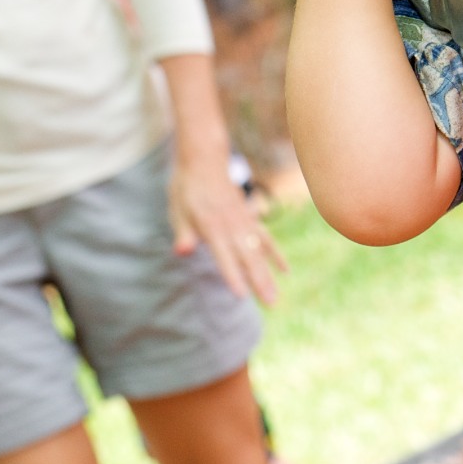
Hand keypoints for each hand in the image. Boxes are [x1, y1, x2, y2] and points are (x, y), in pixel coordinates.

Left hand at [171, 150, 286, 305]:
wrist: (205, 159)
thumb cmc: (187, 188)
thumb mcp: (178, 209)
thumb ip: (183, 233)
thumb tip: (182, 252)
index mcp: (212, 226)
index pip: (224, 256)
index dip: (233, 276)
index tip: (243, 295)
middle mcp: (232, 226)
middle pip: (249, 258)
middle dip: (260, 282)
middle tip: (272, 304)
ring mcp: (244, 221)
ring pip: (260, 252)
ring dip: (269, 275)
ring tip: (276, 297)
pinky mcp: (249, 218)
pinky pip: (265, 239)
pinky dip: (274, 255)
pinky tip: (284, 271)